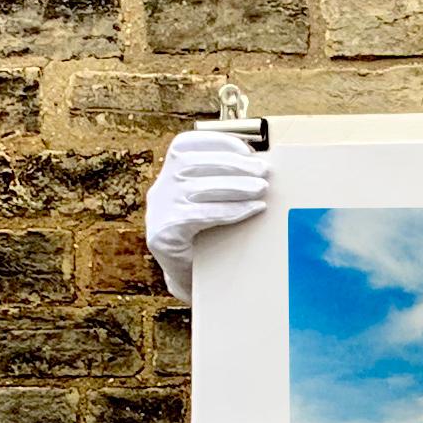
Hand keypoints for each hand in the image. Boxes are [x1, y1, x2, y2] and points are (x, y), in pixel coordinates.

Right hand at [145, 130, 268, 301]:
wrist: (192, 280)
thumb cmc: (211, 238)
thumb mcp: (215, 204)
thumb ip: (227, 183)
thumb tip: (263, 166)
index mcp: (169, 175)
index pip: (184, 145)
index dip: (215, 142)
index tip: (247, 149)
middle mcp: (159, 190)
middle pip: (191, 164)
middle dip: (231, 164)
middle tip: (264, 172)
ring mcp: (158, 212)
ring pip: (195, 187)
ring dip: (235, 186)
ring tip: (262, 189)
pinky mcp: (163, 234)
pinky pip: (197, 215)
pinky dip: (229, 210)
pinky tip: (253, 209)